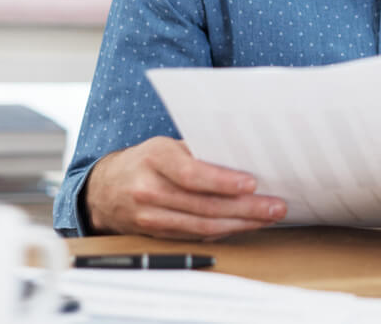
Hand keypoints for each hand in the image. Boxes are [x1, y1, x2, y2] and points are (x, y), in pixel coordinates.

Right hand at [83, 136, 286, 240]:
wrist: (104, 189)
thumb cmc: (145, 161)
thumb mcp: (165, 145)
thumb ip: (197, 151)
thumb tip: (241, 157)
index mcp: (154, 158)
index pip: (191, 173)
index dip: (222, 181)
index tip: (251, 183)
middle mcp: (149, 189)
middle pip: (203, 205)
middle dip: (245, 208)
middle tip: (275, 206)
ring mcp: (150, 216)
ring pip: (202, 226)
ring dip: (240, 223)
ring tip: (268, 217)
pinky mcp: (156, 234)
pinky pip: (196, 235)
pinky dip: (223, 232)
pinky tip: (244, 225)